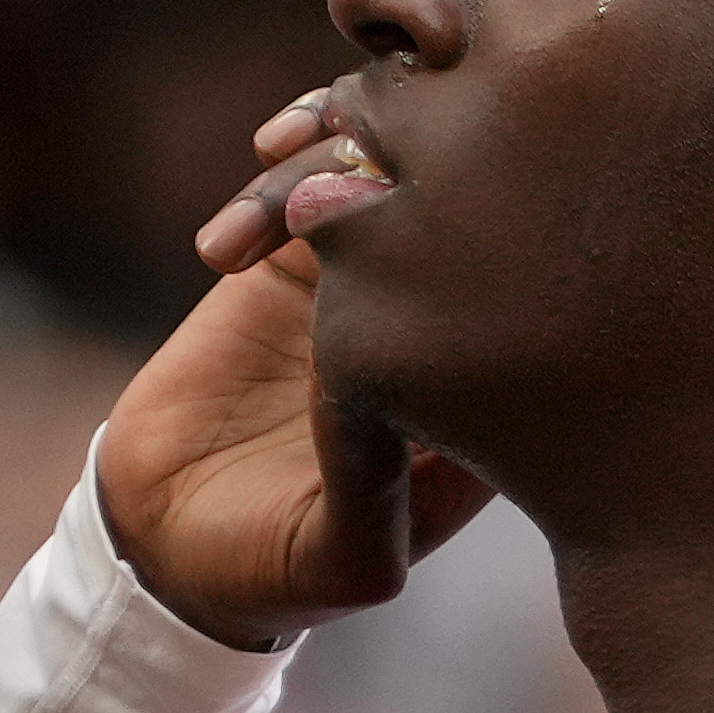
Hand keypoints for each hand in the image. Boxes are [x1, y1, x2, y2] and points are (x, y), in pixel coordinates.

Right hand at [99, 93, 493, 648]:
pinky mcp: (301, 255)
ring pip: (401, 163)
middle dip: (446, 157)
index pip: (548, 300)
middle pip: (490, 200)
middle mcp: (449, 324)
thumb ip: (375, 496)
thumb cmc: (271, 570)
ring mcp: (378, 278)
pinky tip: (251, 186)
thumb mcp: (336, 563)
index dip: (524, 241)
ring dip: (347, 143)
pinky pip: (317, 166)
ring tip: (281, 172)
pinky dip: (294, 149)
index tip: (466, 224)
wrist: (165, 536)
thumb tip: (382, 390)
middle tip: (378, 160)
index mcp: (489, 401)